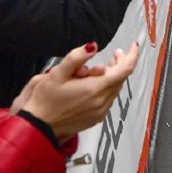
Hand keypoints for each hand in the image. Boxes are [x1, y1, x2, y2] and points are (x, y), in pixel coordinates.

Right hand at [22, 42, 138, 143]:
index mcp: (95, 89)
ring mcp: (100, 112)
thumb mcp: (57, 73)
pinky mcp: (97, 118)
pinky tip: (96, 84)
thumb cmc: (45, 100)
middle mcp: (102, 102)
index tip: (132, 46)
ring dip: (113, 76)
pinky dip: (107, 88)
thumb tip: (92, 46)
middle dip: (120, 64)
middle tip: (115, 54)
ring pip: (115, 89)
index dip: (131, 56)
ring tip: (103, 67)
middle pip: (120, 79)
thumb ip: (76, 57)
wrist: (39, 126)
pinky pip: (108, 99)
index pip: (125, 70)